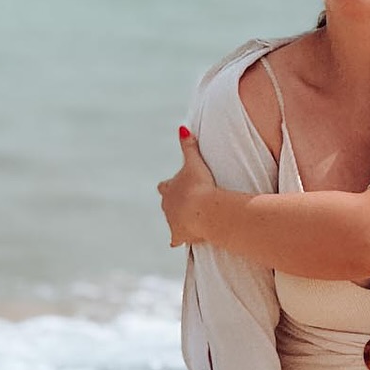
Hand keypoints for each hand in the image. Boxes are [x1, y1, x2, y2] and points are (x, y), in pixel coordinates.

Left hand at [158, 127, 219, 246]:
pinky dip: (178, 240)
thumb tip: (182, 127)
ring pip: (171, 221)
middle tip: (184, 204)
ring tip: (189, 221)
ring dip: (178, 220)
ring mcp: (172, 221)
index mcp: (168, 189)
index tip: (173, 187)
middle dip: (173, 204)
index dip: (169, 187)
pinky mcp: (179, 235)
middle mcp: (166, 206)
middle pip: (166, 204)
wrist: (204, 210)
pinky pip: (176, 239)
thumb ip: (188, 145)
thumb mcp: (194, 162)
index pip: (164, 187)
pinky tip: (180, 242)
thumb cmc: (199, 185)